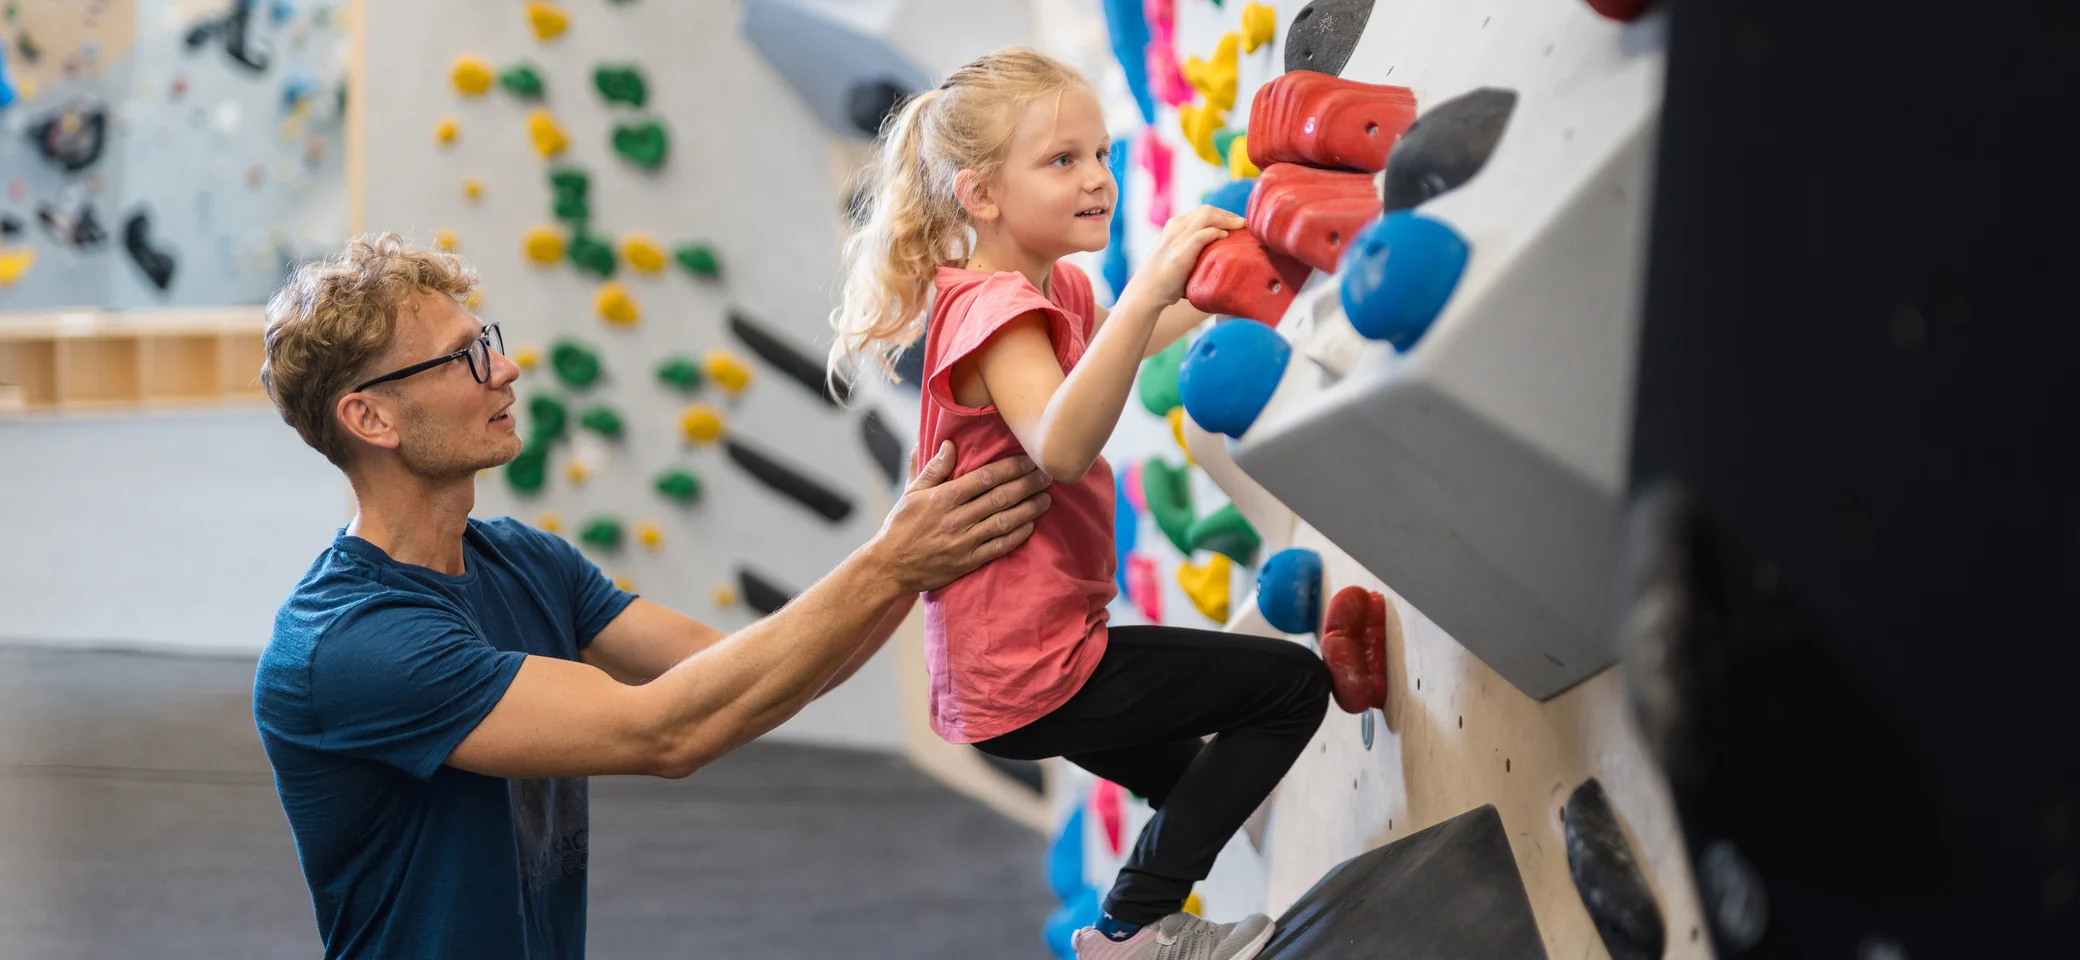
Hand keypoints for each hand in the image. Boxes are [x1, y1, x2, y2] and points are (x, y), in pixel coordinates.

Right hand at [872, 442, 1053, 591]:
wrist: (888, 567)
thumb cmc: (899, 527)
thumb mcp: (911, 493)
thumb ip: (933, 468)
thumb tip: (949, 444)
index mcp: (943, 497)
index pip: (985, 477)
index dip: (1011, 468)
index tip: (1029, 460)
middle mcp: (956, 518)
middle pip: (1000, 497)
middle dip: (1027, 484)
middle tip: (1047, 475)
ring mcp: (964, 541)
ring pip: (1004, 521)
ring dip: (1028, 509)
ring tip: (1045, 498)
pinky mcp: (968, 561)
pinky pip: (998, 547)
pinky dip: (1017, 536)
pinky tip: (1030, 525)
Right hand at [1122, 205, 1247, 309]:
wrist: (1146, 292)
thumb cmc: (1165, 279)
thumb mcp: (1178, 256)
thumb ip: (1194, 250)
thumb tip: (1219, 257)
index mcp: (1175, 226)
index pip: (1203, 212)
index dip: (1223, 215)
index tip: (1236, 223)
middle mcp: (1176, 227)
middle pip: (1208, 210)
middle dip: (1228, 215)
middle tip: (1244, 224)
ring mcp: (1177, 238)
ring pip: (1207, 217)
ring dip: (1227, 220)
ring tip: (1241, 227)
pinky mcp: (1181, 252)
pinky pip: (1203, 234)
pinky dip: (1217, 233)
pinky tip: (1226, 238)